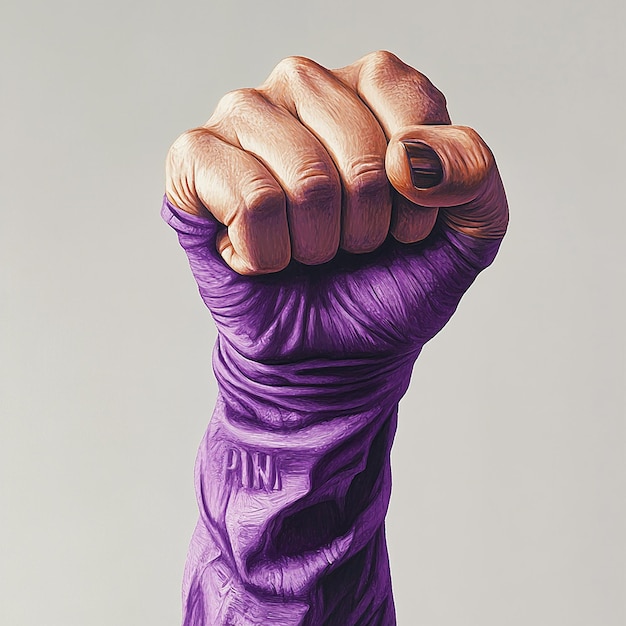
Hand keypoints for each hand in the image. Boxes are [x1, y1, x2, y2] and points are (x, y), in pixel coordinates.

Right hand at [163, 52, 507, 360]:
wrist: (328, 351)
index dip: (418, 194)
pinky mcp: (194, 159)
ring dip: (317, 246)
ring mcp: (245, 117)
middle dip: (366, 230)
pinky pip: (251, 200)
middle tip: (346, 245)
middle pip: (364, 157)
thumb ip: (474, 177)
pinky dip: (266, 253)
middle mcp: (303, 87)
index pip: (412, 105)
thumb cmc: (386, 285)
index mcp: (370, 88)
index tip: (402, 226)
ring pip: (307, 181)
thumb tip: (411, 156)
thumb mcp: (464, 236)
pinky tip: (255, 253)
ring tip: (303, 250)